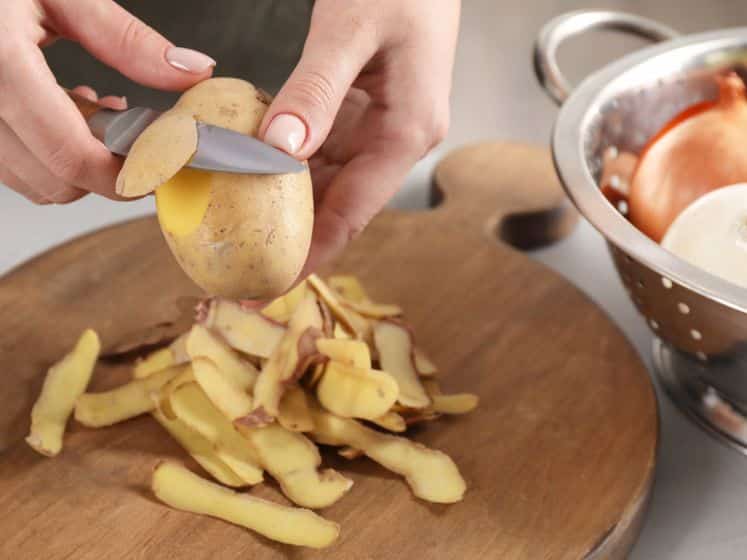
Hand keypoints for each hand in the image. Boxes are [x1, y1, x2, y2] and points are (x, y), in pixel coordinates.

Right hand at [1, 0, 214, 203]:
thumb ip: (125, 38)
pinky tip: (65, 108)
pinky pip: (13, 165)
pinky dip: (48, 152)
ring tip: (97, 108)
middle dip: (107, 166)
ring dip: (79, 161)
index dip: (126, 174)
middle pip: (58, 181)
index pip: (73, 156)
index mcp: (1, 64)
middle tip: (135, 130)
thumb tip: (189, 71)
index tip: (162, 167)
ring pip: (35, 181)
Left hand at [260, 0, 459, 273]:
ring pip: (330, 182)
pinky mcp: (365, 111)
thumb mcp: (351, 27)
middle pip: (341, 205)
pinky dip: (289, 164)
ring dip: (288, 204)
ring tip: (242, 230)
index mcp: (407, 132)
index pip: (355, 211)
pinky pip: (324, 150)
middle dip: (296, 238)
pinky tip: (255, 173)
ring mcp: (382, 126)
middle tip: (246, 266)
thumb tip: (279, 149)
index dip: (314, 252)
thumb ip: (315, 89)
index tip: (274, 282)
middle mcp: (398, 139)